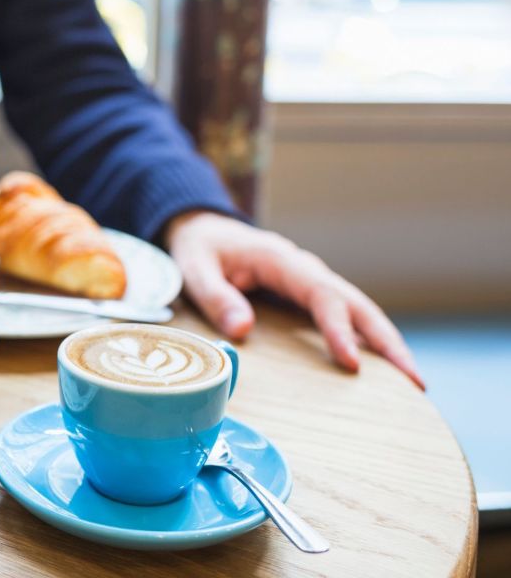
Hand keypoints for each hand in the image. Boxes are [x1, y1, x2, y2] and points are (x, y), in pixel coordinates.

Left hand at [165, 210, 422, 388]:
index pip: (321, 295)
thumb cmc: (199, 249)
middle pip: (357, 304)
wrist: (203, 229)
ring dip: (387, 343)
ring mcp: (312, 282)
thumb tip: (243, 329)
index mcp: (281, 261)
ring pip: (359, 310)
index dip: (338, 329)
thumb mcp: (194, 268)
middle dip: (387, 341)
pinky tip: (384, 369)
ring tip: (414, 382)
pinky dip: (369, 339)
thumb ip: (216, 296)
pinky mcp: (310, 295)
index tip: (353, 362)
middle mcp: (305, 270)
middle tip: (415, 381)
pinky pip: (346, 316)